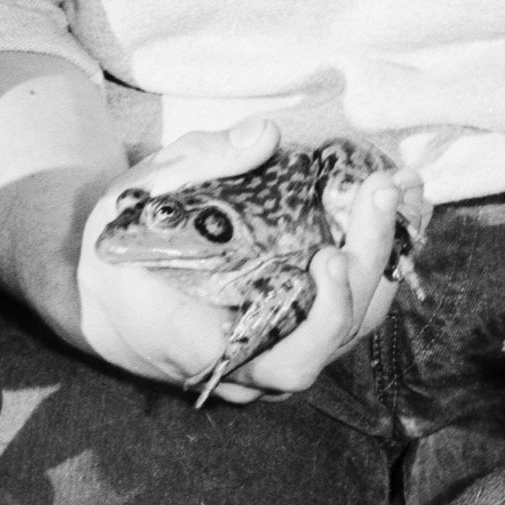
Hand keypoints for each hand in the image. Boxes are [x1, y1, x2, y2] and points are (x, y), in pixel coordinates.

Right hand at [74, 118, 419, 399]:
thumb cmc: (114, 250)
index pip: (273, 359)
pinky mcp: (292, 335)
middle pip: (324, 343)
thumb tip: (265, 136)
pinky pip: (346, 313)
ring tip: (401, 192)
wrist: (104, 296)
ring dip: (382, 263)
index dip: (317, 318)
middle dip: (362, 269)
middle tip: (377, 195)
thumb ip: (197, 165)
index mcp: (192, 346)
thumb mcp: (134, 197)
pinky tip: (399, 209)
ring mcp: (271, 357)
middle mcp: (242, 368)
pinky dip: (378, 264)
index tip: (328, 254)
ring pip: (346, 332)